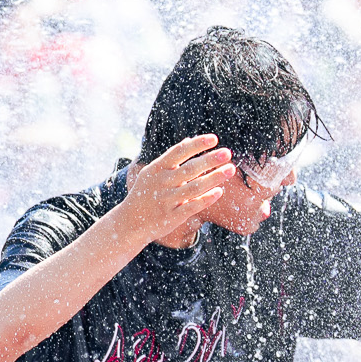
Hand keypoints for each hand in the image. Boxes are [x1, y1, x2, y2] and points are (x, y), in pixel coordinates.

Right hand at [118, 135, 234, 241]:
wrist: (129, 222)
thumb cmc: (144, 193)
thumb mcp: (152, 173)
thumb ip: (170, 158)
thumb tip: (188, 140)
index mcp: (156, 169)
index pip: (179, 151)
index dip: (197, 144)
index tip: (214, 139)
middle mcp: (162, 183)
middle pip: (190, 169)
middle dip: (210, 160)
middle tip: (227, 153)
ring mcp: (167, 200)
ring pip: (194, 187)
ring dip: (214, 178)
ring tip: (230, 170)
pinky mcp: (172, 217)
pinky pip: (192, 206)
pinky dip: (206, 199)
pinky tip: (219, 191)